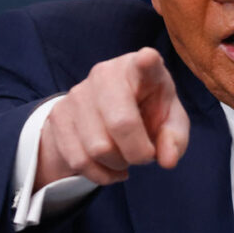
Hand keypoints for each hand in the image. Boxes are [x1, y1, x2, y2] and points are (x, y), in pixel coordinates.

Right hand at [35, 47, 188, 187]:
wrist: (104, 116)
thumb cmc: (147, 113)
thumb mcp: (169, 123)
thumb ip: (174, 139)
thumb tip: (168, 160)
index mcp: (140, 70)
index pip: (145, 63)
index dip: (147, 62)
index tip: (148, 58)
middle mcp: (106, 74)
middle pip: (121, 123)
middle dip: (137, 152)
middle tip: (145, 156)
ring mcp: (78, 93)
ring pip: (98, 148)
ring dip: (117, 164)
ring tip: (124, 157)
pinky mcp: (58, 115)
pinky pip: (78, 160)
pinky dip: (99, 174)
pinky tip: (109, 167)